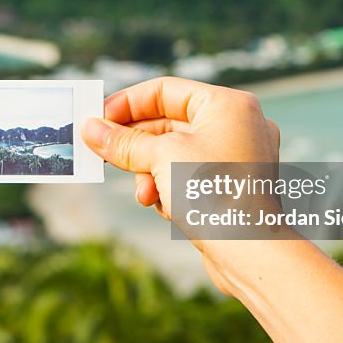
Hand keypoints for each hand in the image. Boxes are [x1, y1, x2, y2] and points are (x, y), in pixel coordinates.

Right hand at [82, 77, 281, 293]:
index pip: (165, 90)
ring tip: (144, 194)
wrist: (252, 252)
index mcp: (227, 105)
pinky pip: (190, 173)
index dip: (126, 104)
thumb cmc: (213, 194)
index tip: (97, 119)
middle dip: (135, 144)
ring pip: (176, 152)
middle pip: (169, 122)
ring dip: (150, 171)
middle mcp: (238, 124)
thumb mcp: (160, 159)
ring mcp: (238, 155)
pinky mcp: (232, 185)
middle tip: (104, 154)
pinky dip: (171, 186)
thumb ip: (123, 141)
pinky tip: (164, 207)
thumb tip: (89, 128)